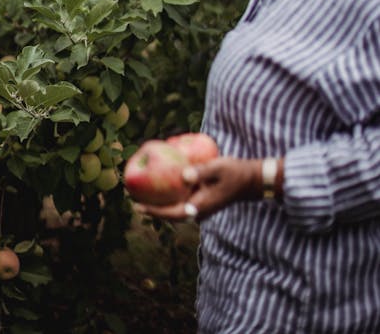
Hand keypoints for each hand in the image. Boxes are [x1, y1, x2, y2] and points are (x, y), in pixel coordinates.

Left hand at [134, 157, 262, 222]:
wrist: (251, 180)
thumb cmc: (235, 173)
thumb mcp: (218, 169)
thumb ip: (201, 172)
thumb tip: (183, 176)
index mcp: (200, 207)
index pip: (172, 213)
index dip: (154, 211)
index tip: (137, 206)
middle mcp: (198, 210)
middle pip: (169, 213)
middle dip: (151, 207)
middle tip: (132, 198)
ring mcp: (200, 206)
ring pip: (175, 207)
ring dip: (159, 202)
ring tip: (141, 193)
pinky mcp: (201, 200)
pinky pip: (182, 199)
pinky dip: (170, 194)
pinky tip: (160, 183)